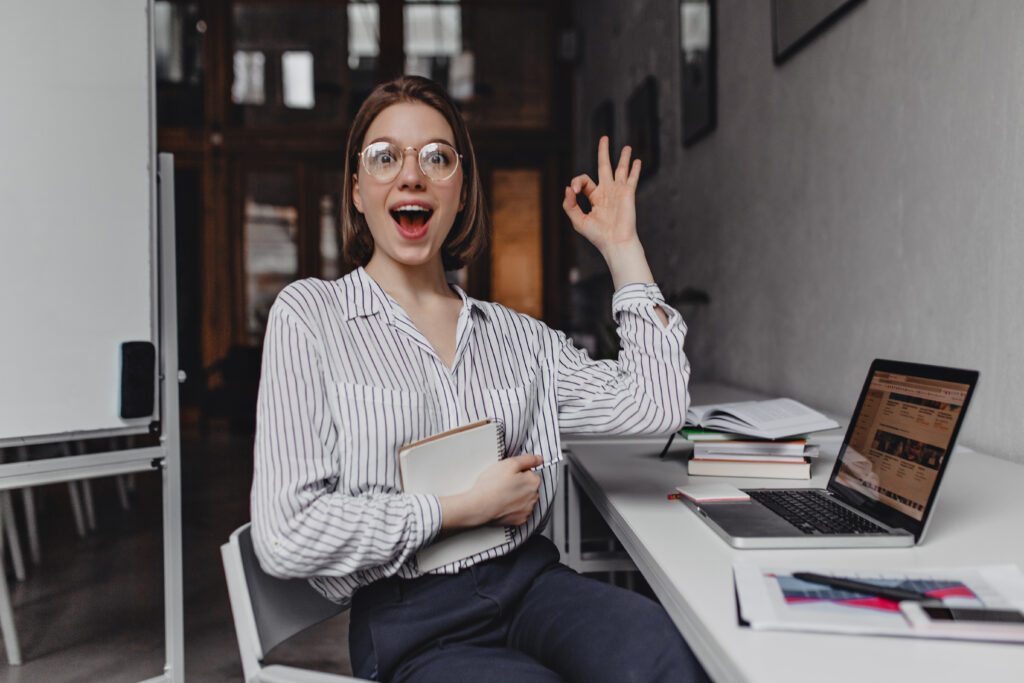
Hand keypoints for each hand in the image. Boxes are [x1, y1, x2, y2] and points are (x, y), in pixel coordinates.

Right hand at [440, 453, 541, 529]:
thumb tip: (539, 459)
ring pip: (523, 499)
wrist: (479, 506)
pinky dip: (512, 508)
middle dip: (518, 484)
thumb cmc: (492, 485)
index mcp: (533, 482)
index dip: (517, 472)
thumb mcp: (510, 463)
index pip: (529, 472)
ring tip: (501, 494)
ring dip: (516, 496)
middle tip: (502, 483)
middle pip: (527, 486)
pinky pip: (518, 511)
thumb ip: (528, 459)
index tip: (507, 475)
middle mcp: (534, 497)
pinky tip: (502, 504)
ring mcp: (527, 510)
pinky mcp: (519, 520)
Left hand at [562, 136, 641, 256]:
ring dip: (623, 158)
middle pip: (604, 166)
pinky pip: (632, 178)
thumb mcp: (578, 220)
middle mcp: (607, 192)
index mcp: (595, 198)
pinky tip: (636, 161)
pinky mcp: (628, 193)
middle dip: (603, 152)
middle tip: (604, 138)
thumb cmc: (597, 235)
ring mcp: (618, 192)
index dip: (576, 182)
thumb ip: (570, 205)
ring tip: (626, 147)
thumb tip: (568, 188)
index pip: (584, 181)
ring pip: (620, 169)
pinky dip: (634, 169)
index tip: (574, 191)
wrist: (615, 242)